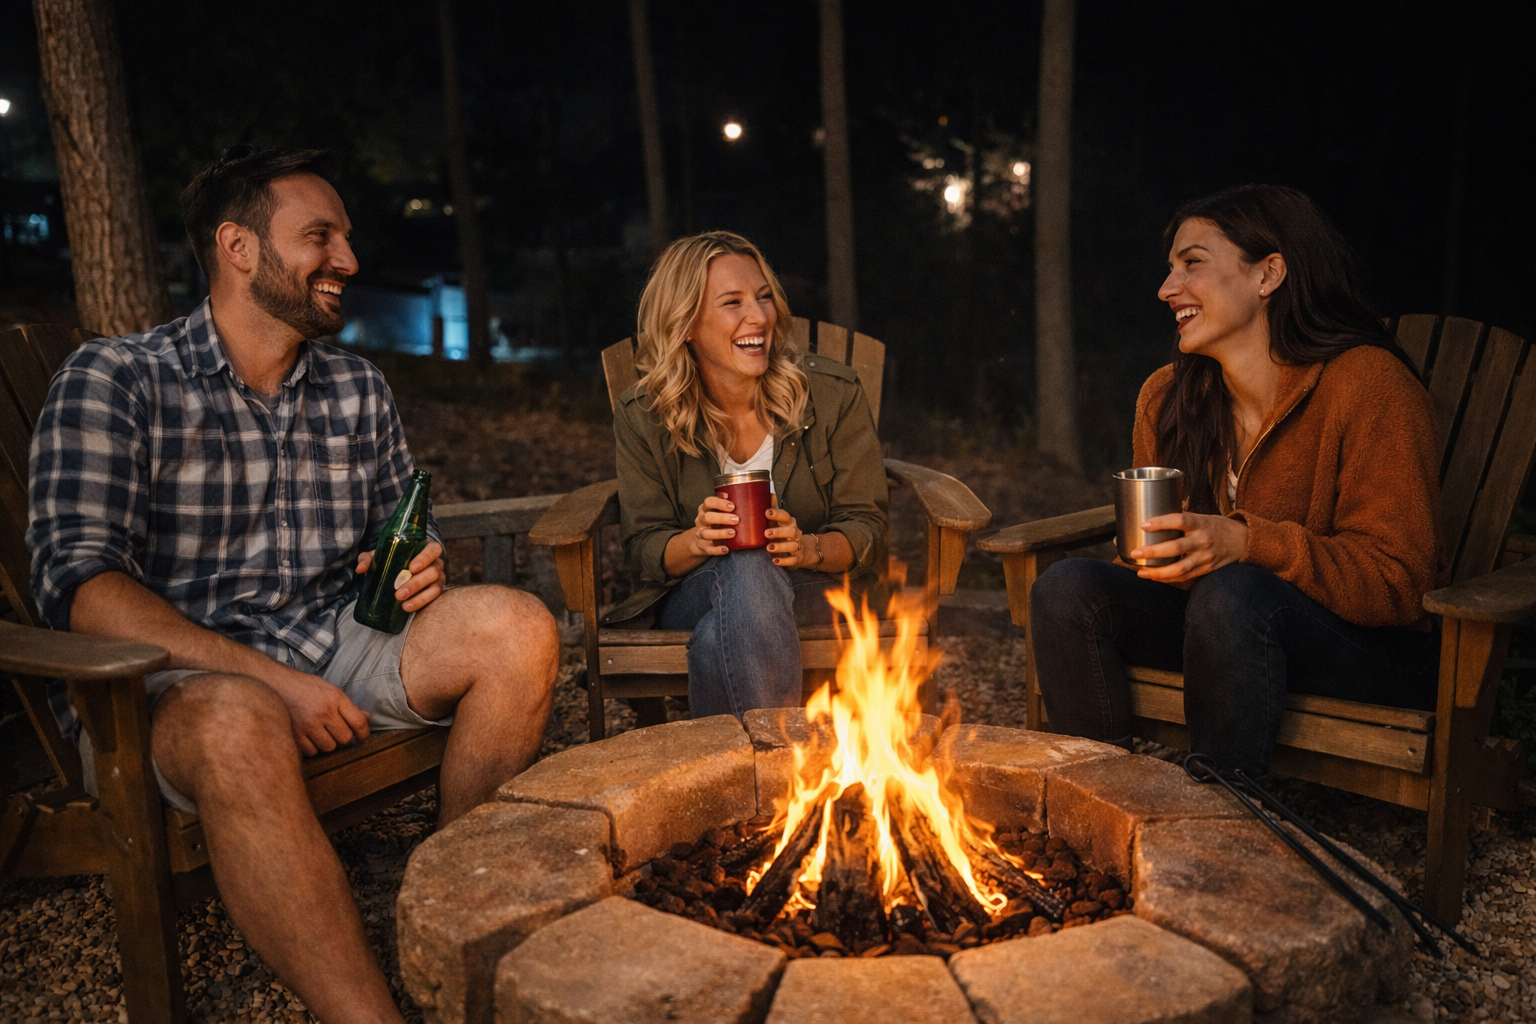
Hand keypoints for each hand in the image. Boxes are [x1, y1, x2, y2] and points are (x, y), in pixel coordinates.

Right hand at [271, 667, 370, 755]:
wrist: (272, 684)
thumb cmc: (303, 686)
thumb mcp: (328, 689)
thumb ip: (347, 705)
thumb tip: (366, 718)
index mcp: (335, 698)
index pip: (359, 722)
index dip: (364, 735)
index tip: (362, 739)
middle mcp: (323, 712)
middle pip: (345, 738)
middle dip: (342, 737)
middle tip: (334, 730)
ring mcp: (308, 725)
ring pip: (329, 747)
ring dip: (327, 743)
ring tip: (318, 732)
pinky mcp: (294, 735)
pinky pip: (312, 752)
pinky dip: (311, 748)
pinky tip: (307, 736)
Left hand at [356, 540, 446, 611]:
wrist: (401, 571)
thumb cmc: (393, 559)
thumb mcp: (381, 554)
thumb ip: (369, 558)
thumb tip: (361, 568)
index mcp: (426, 549)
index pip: (432, 550)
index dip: (425, 558)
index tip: (411, 568)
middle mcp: (436, 563)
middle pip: (433, 571)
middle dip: (416, 583)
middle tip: (399, 593)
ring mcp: (438, 578)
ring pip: (435, 587)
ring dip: (420, 597)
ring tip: (403, 604)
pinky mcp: (435, 591)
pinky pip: (434, 598)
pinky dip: (421, 603)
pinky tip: (408, 608)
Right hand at [684, 495, 737, 557]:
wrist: (701, 541)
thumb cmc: (716, 522)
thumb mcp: (718, 512)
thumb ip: (729, 506)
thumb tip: (751, 499)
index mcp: (705, 509)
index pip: (708, 502)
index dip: (719, 503)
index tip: (732, 506)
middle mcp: (701, 521)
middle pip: (707, 517)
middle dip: (722, 518)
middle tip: (736, 519)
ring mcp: (701, 534)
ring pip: (706, 533)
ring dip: (720, 533)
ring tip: (733, 533)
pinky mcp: (703, 547)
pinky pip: (708, 549)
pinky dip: (717, 549)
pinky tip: (726, 549)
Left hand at [764, 501, 806, 567]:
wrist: (803, 549)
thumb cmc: (785, 533)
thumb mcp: (780, 521)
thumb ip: (774, 510)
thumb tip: (769, 494)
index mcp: (789, 523)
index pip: (785, 516)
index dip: (777, 514)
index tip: (767, 513)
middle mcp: (795, 533)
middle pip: (790, 531)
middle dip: (779, 532)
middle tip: (766, 533)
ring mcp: (797, 546)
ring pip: (792, 546)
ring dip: (780, 547)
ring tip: (768, 548)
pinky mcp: (797, 558)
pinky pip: (792, 560)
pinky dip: (784, 561)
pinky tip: (775, 560)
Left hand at [1131, 512, 1248, 583]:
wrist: (1243, 541)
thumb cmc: (1215, 527)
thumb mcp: (1202, 517)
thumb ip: (1181, 521)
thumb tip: (1150, 520)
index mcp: (1201, 523)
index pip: (1180, 520)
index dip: (1162, 522)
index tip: (1144, 525)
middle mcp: (1203, 540)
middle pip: (1177, 547)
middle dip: (1154, 551)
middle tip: (1135, 552)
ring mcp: (1205, 557)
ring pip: (1180, 568)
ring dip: (1158, 571)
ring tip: (1141, 571)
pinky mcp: (1206, 569)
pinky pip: (1184, 576)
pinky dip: (1167, 578)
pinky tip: (1153, 576)